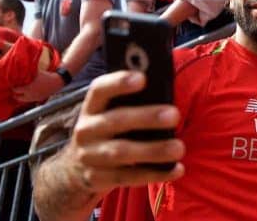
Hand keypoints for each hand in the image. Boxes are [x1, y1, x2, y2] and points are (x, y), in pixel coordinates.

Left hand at [11, 70, 63, 102]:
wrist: (56, 82)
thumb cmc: (46, 76)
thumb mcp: (36, 72)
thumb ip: (28, 71)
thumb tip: (20, 66)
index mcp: (28, 89)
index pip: (15, 90)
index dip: (13, 87)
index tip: (12, 84)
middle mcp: (30, 95)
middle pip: (18, 98)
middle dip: (15, 94)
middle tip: (14, 90)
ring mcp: (35, 98)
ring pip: (24, 100)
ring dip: (21, 97)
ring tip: (20, 92)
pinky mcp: (39, 99)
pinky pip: (30, 100)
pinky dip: (27, 97)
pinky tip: (28, 93)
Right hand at [60, 71, 184, 192]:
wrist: (77, 168)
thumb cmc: (109, 131)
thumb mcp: (111, 113)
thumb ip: (132, 103)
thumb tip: (165, 94)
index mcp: (92, 107)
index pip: (100, 89)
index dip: (119, 83)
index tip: (143, 78)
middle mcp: (87, 129)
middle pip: (116, 121)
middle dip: (147, 117)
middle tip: (175, 115)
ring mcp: (90, 156)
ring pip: (122, 152)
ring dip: (154, 150)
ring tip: (179, 148)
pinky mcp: (98, 178)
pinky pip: (129, 177)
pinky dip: (155, 174)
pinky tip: (177, 169)